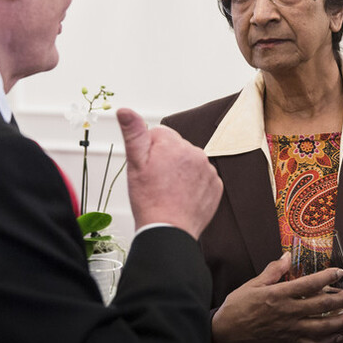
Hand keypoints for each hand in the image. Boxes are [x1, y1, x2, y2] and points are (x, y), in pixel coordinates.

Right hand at [116, 108, 222, 239]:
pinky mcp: (216, 186)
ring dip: (181, 172)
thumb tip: (126, 111)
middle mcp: (195, 153)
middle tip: (157, 180)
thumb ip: (133, 133)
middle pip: (177, 147)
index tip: (148, 167)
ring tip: (169, 190)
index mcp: (174, 145)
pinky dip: (194, 184)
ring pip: (190, 162)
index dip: (149, 150)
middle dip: (166, 160)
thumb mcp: (135, 164)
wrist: (169, 230)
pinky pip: (203, 178)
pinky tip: (182, 196)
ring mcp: (208, 170)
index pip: (160, 134)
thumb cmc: (150, 200)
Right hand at [211, 253, 342, 342]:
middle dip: (339, 299)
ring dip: (339, 321)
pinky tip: (338, 336)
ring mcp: (289, 329)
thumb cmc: (239, 305)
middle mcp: (287, 313)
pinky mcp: (289, 342)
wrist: (229, 332)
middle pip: (320, 306)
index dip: (326, 277)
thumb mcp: (253, 284)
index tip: (338, 272)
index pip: (308, 284)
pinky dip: (328, 342)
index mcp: (278, 295)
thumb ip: (273, 271)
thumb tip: (288, 256)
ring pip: (321, 328)